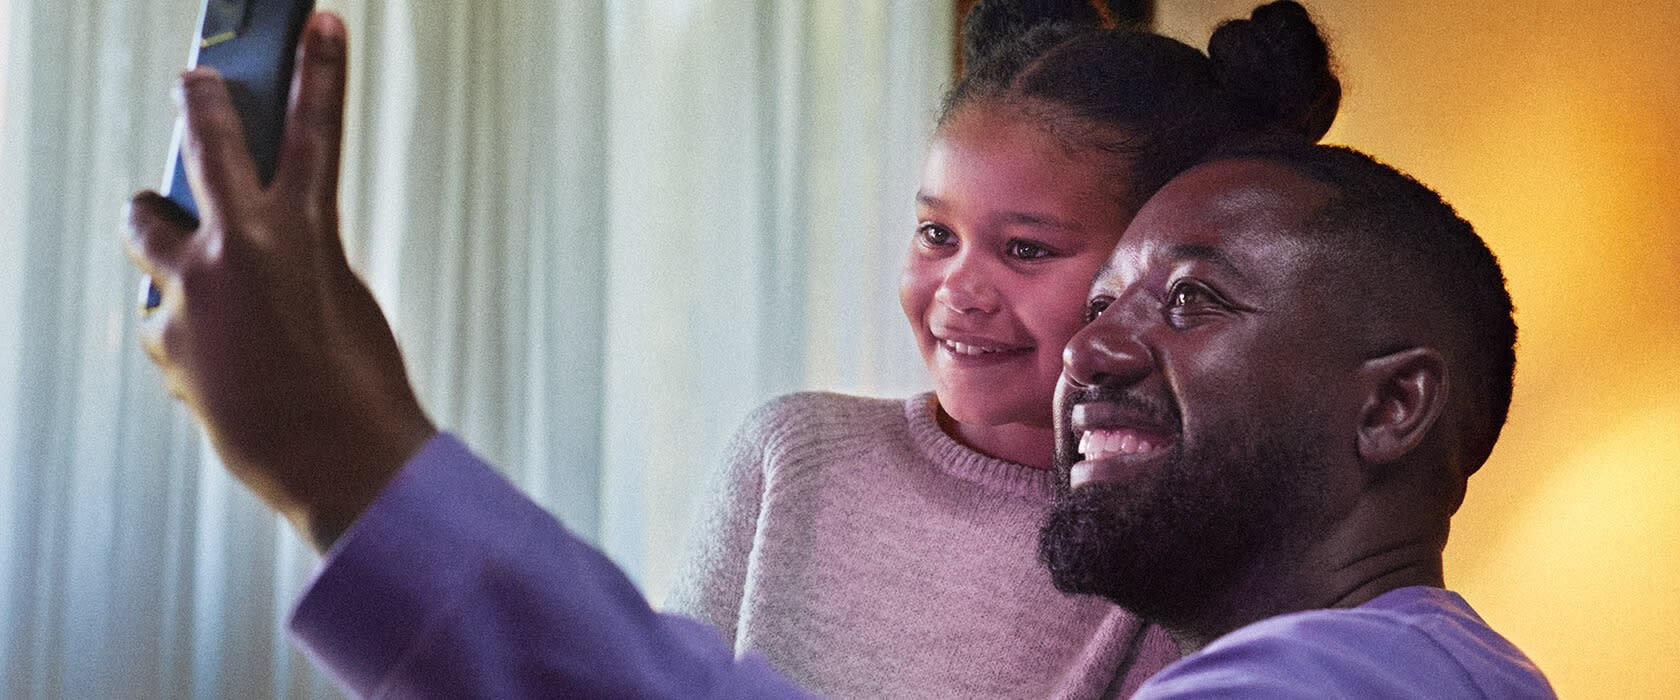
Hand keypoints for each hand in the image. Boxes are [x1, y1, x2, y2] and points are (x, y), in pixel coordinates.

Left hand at [123, 12, 434, 551]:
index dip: (317, 68)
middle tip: (199, 83)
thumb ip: (295, 248)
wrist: (333, 460)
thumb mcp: (340, 292)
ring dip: (165, 233)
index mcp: (300, 234)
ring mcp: (191, 294)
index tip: (315, 23)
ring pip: (147, 228)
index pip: (312, 129)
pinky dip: (184, 324)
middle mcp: (236, 251)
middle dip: (202, 105)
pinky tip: (220, 355)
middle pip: (205, 147)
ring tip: (193, 255)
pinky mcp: (165, 339)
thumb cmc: (354, 383)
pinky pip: (162, 312)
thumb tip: (254, 229)